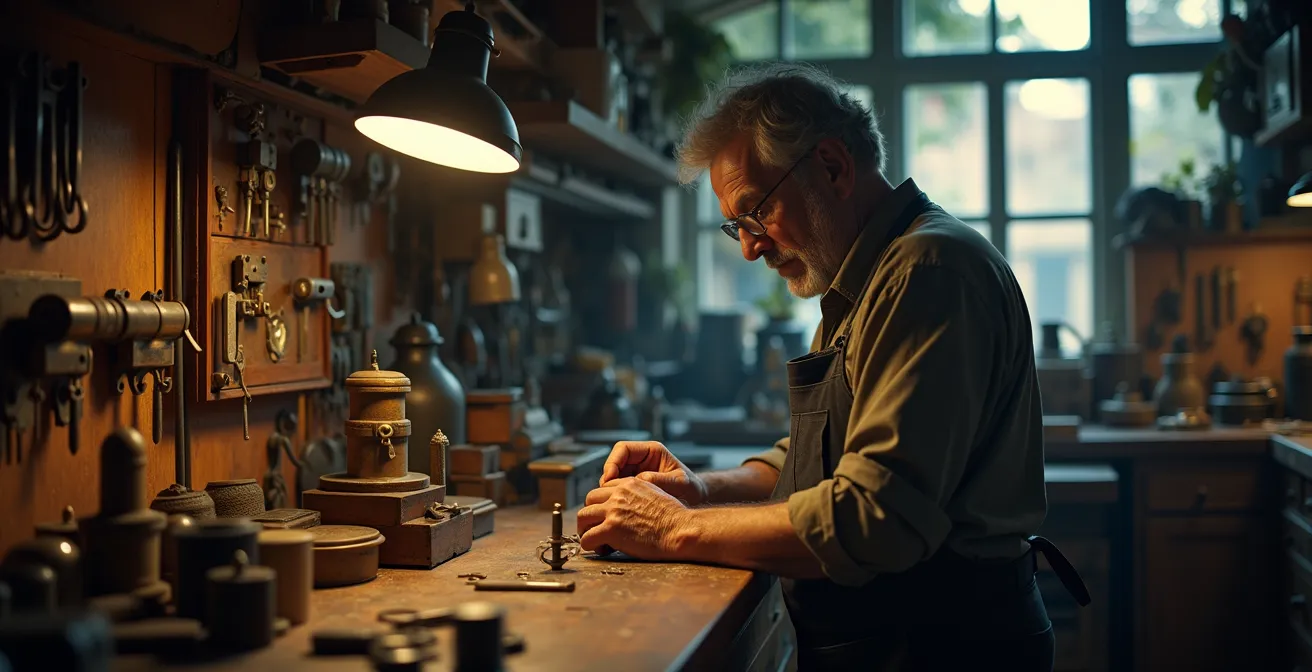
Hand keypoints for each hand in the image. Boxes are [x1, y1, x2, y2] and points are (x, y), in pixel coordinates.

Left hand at [578, 478, 692, 560]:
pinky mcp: (611, 529)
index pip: (604, 489)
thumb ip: (637, 497)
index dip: (602, 504)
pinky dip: (589, 545)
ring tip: (593, 539)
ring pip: (583, 516)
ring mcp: (613, 511)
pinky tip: (598, 549)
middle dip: (590, 514)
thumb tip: (628, 509)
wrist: (680, 530)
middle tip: (594, 527)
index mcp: (630, 484)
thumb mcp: (655, 495)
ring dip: (585, 529)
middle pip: (590, 500)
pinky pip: (587, 537)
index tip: (604, 515)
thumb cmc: (674, 519)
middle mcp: (619, 494)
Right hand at [600, 441, 707, 505]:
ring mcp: (636, 472)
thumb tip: (640, 480)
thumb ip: (661, 480)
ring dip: (611, 489)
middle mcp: (642, 459)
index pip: (623, 449)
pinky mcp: (634, 486)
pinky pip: (619, 488)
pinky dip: (616, 497)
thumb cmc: (692, 488)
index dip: (612, 462)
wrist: (696, 500)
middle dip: (608, 478)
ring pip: (613, 476)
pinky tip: (620, 507)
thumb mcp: (680, 483)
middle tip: (608, 494)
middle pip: (614, 462)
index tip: (610, 479)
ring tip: (614, 503)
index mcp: (652, 451)